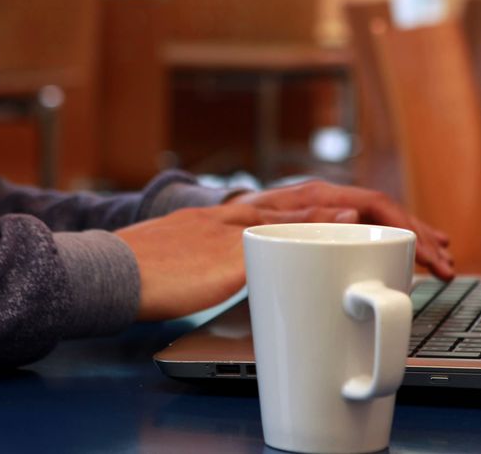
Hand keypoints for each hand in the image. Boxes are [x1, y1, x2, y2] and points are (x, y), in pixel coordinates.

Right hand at [117, 203, 363, 320]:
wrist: (108, 272)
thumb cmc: (135, 273)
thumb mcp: (174, 256)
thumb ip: (201, 261)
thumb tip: (211, 281)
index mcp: (212, 217)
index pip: (268, 203)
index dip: (304, 207)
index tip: (332, 213)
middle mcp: (226, 216)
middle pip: (291, 199)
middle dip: (331, 204)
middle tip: (368, 212)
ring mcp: (230, 233)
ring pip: (293, 212)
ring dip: (334, 212)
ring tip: (372, 213)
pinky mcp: (231, 255)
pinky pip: (284, 236)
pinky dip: (316, 228)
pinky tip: (342, 226)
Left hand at [226, 180, 453, 279]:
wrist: (195, 243)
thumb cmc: (219, 237)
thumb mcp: (254, 228)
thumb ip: (299, 221)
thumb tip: (350, 213)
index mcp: (311, 198)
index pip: (374, 204)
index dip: (407, 227)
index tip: (429, 251)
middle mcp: (321, 203)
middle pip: (382, 215)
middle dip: (419, 238)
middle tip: (448, 265)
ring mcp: (320, 218)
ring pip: (376, 226)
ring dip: (410, 242)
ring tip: (442, 260)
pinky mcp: (317, 235)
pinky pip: (361, 236)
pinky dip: (388, 246)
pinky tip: (404, 258)